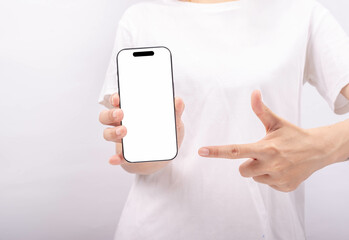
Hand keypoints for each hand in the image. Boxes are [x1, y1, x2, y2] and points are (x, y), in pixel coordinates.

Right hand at [99, 93, 184, 172]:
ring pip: (108, 134)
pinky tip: (115, 159)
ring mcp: (122, 140)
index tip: (117, 98)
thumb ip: (176, 112)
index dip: (114, 98)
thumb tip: (178, 101)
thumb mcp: (174, 123)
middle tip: (120, 113)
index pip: (117, 102)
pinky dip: (115, 158)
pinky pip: (117, 157)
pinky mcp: (125, 156)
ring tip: (124, 131)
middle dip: (110, 114)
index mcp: (132, 113)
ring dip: (112, 132)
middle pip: (106, 116)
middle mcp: (122, 124)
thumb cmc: (166, 135)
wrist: (164, 158)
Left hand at [198, 90, 338, 191]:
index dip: (217, 151)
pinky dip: (271, 177)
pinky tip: (283, 169)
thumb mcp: (276, 122)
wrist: (319, 150)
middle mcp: (270, 165)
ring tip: (275, 161)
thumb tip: (254, 92)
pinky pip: (267, 184)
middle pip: (242, 170)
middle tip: (262, 155)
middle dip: (247, 163)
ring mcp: (278, 178)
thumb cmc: (294, 135)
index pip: (235, 150)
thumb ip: (261, 110)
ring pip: (255, 178)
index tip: (202, 151)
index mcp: (265, 148)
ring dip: (260, 171)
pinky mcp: (285, 187)